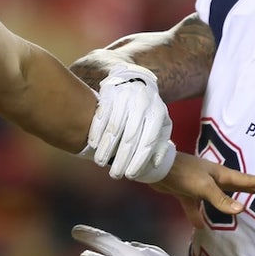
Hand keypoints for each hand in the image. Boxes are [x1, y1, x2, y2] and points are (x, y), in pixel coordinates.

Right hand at [87, 64, 174, 182]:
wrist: (135, 79)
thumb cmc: (149, 109)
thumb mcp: (162, 123)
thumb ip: (161, 143)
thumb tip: (156, 164)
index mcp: (157, 113)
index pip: (148, 141)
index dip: (139, 160)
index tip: (130, 175)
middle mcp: (143, 104)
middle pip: (130, 137)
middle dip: (121, 159)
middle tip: (114, 174)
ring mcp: (125, 97)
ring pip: (114, 128)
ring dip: (106, 148)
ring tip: (100, 162)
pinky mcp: (110, 93)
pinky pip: (101, 115)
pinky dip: (96, 131)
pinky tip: (93, 144)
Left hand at [153, 153, 254, 226]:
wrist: (156, 169)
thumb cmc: (183, 173)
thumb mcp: (204, 187)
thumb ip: (221, 199)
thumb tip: (241, 210)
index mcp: (220, 175)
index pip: (246, 180)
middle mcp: (212, 179)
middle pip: (235, 185)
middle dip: (251, 187)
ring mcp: (199, 185)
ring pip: (217, 196)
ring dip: (226, 201)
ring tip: (238, 207)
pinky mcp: (186, 191)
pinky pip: (195, 206)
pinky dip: (197, 215)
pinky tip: (199, 225)